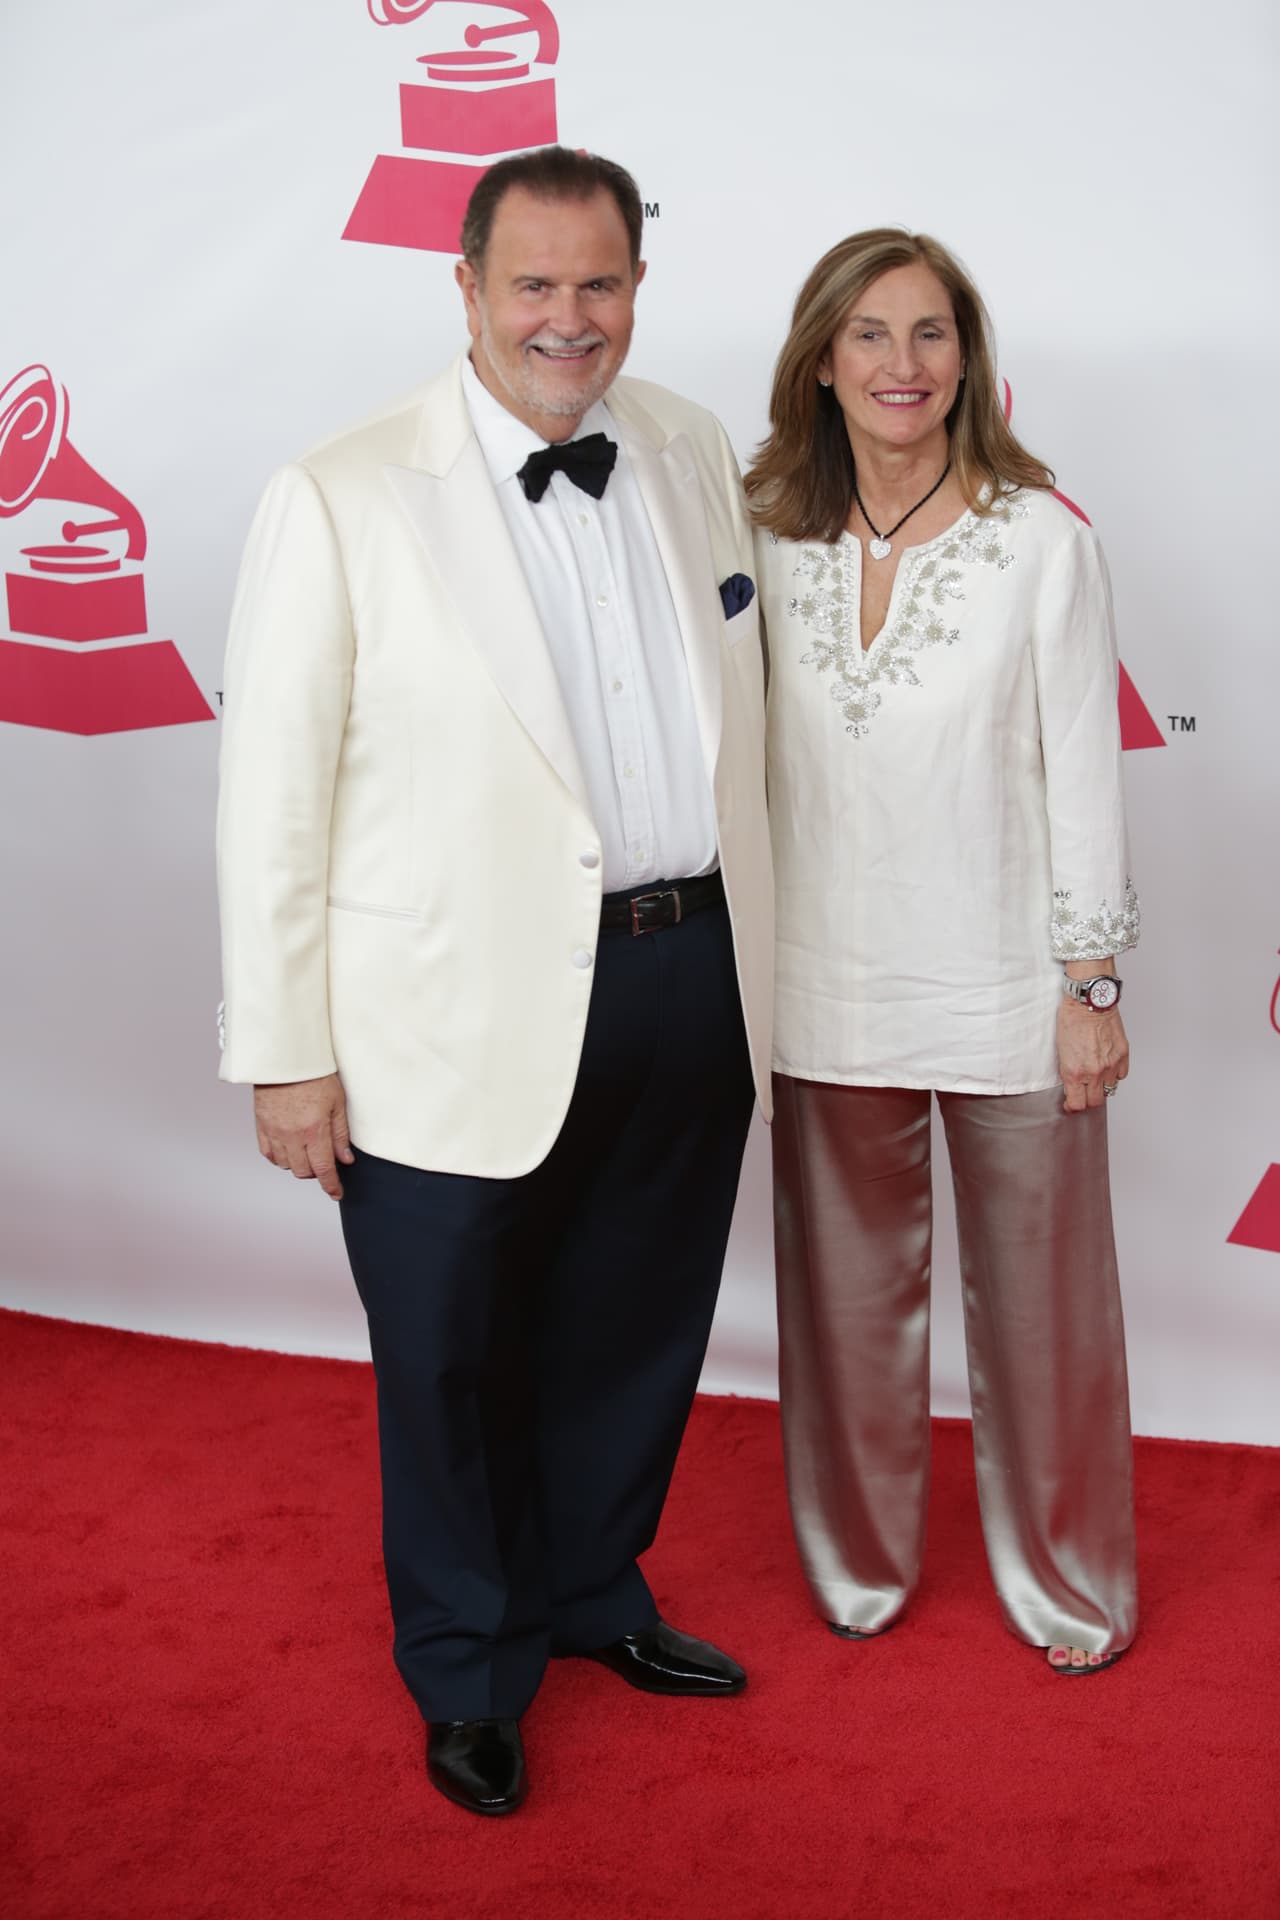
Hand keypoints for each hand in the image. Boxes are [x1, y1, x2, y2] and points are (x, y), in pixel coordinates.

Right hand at [254, 1074, 353, 1198]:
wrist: (285, 1058)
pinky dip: (280, 1157)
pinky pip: (268, 1154)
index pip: (324, 1169)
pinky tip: (289, 1149)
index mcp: (314, 1131)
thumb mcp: (337, 1103)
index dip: (331, 1185)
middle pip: (303, 1171)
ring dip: (299, 1164)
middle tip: (324, 1160)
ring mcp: (274, 1132)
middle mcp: (292, 1136)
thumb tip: (345, 1159)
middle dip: (317, 1171)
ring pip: (286, 1165)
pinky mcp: (261, 1126)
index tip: (336, 1192)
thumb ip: (340, 1134)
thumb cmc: (314, 1075)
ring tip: (307, 1150)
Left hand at [1056, 1002, 1129, 1113]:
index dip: (1073, 1107)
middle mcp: (1095, 1072)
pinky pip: (1121, 1075)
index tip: (1070, 1104)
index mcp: (1075, 1072)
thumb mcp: (1061, 1050)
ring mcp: (1111, 1064)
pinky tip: (1107, 1067)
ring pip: (1110, 1090)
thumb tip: (1072, 1085)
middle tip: (1083, 1093)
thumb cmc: (1071, 1019)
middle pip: (1095, 1102)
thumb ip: (1068, 1071)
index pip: (1077, 1104)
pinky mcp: (1123, 1055)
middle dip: (1087, 1100)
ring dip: (1102, 1087)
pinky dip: (1115, 1075)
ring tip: (1095, 1077)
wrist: (1090, 1001)